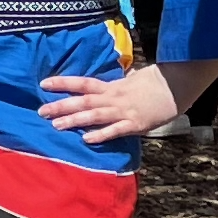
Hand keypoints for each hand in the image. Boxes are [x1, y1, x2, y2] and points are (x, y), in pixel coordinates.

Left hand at [37, 64, 178, 146]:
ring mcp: (123, 111)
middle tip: (41, 111)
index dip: (63, 82)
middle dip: (61, 106)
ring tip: (56, 125)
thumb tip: (112, 81)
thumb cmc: (154, 83)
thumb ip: (119, 84)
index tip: (44, 84)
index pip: (82, 83)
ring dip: (74, 120)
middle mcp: (113, 98)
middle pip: (83, 101)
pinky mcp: (135, 124)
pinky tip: (86, 139)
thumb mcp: (132, 79)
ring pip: (94, 115)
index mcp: (112, 86)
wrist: (176, 87)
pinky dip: (101, 135)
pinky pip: (115, 130)